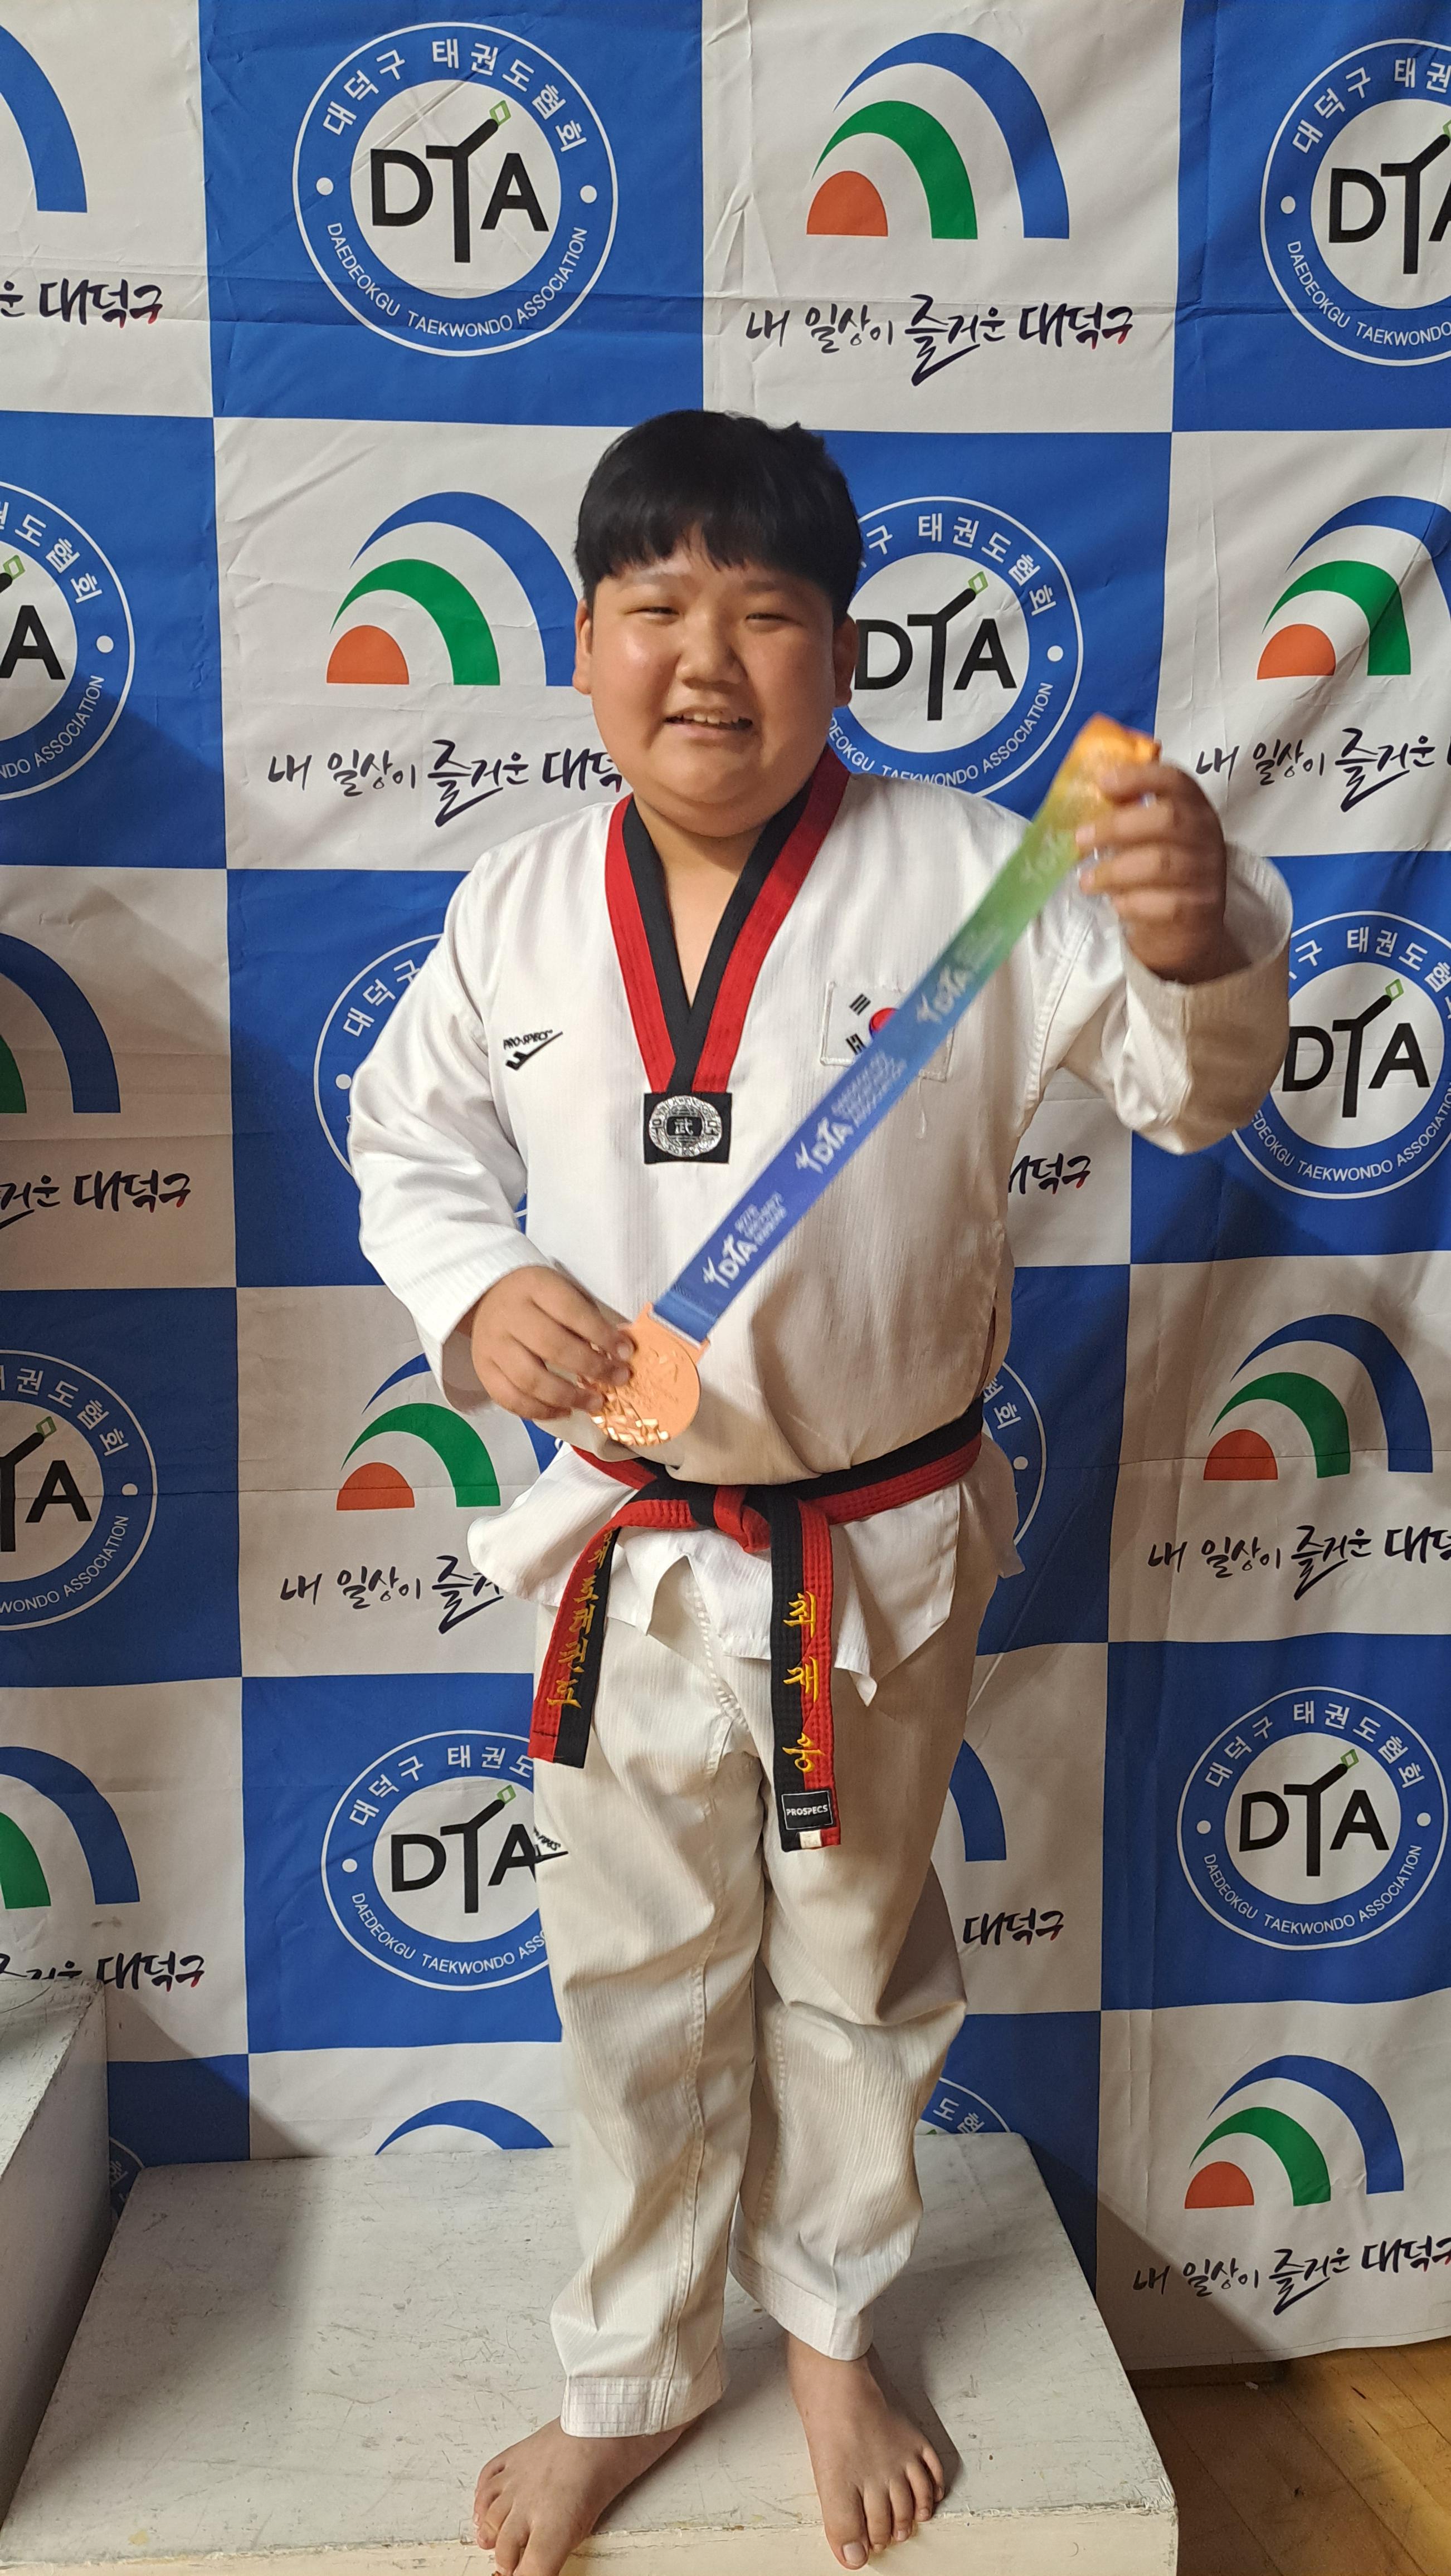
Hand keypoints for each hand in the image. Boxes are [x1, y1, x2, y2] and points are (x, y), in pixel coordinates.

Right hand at [469, 1267, 632, 1422]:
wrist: (488, 1296)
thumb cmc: (538, 1298)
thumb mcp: (563, 1292)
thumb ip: (588, 1318)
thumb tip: (620, 1352)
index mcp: (534, 1288)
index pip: (571, 1312)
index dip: (601, 1335)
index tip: (626, 1353)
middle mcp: (510, 1316)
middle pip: (552, 1347)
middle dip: (591, 1367)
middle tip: (617, 1379)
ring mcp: (492, 1345)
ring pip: (530, 1379)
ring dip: (568, 1396)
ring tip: (595, 1403)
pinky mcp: (483, 1369)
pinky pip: (509, 1398)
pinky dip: (539, 1411)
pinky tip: (564, 1411)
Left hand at [1075, 761, 1243, 985]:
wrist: (1188, 934)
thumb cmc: (1160, 878)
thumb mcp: (1151, 841)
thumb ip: (1129, 815)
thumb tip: (1090, 793)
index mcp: (1196, 811)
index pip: (1176, 781)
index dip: (1140, 777)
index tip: (1102, 782)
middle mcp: (1207, 838)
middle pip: (1167, 819)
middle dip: (1117, 826)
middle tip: (1080, 839)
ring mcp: (1206, 875)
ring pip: (1159, 863)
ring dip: (1114, 871)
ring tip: (1086, 881)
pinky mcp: (1197, 910)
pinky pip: (1160, 904)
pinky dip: (1130, 903)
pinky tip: (1115, 904)